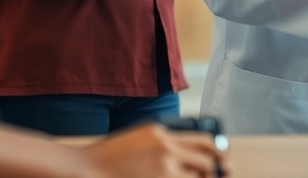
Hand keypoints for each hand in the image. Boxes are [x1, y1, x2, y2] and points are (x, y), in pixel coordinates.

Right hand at [84, 123, 226, 177]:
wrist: (85, 170)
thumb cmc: (110, 156)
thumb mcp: (140, 137)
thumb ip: (166, 141)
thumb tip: (192, 153)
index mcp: (163, 135)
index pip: (204, 142)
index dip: (217, 152)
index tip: (222, 160)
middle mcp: (166, 151)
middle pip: (205, 165)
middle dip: (211, 174)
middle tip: (213, 177)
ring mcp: (163, 172)